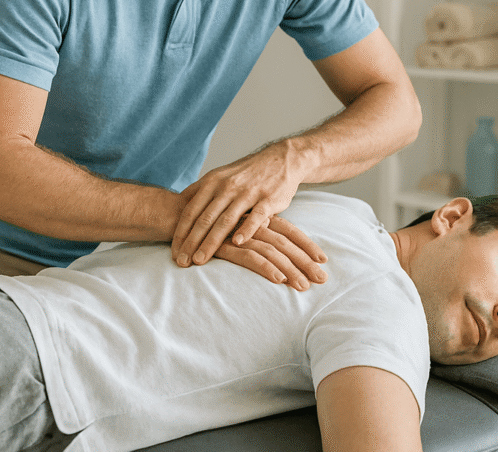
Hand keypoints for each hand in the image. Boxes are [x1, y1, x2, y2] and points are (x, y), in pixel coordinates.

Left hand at [171, 142, 304, 267]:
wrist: (281, 159)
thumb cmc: (247, 173)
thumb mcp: (220, 175)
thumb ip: (201, 190)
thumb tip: (179, 204)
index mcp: (213, 182)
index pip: (191, 211)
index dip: (180, 232)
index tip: (173, 252)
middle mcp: (227, 187)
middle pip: (205, 218)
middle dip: (191, 242)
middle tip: (181, 262)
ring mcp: (248, 193)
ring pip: (226, 220)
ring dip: (211, 241)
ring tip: (201, 259)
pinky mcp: (268, 199)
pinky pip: (256, 216)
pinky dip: (246, 229)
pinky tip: (238, 243)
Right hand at [213, 215, 327, 290]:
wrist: (174, 211)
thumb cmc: (204, 218)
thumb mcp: (233, 221)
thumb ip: (251, 229)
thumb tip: (269, 243)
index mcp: (256, 214)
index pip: (288, 229)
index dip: (306, 244)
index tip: (323, 260)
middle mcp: (251, 222)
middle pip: (285, 242)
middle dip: (305, 261)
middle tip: (323, 279)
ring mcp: (238, 232)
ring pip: (272, 251)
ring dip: (291, 269)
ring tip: (304, 286)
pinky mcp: (224, 243)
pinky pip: (250, 256)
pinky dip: (266, 267)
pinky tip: (278, 279)